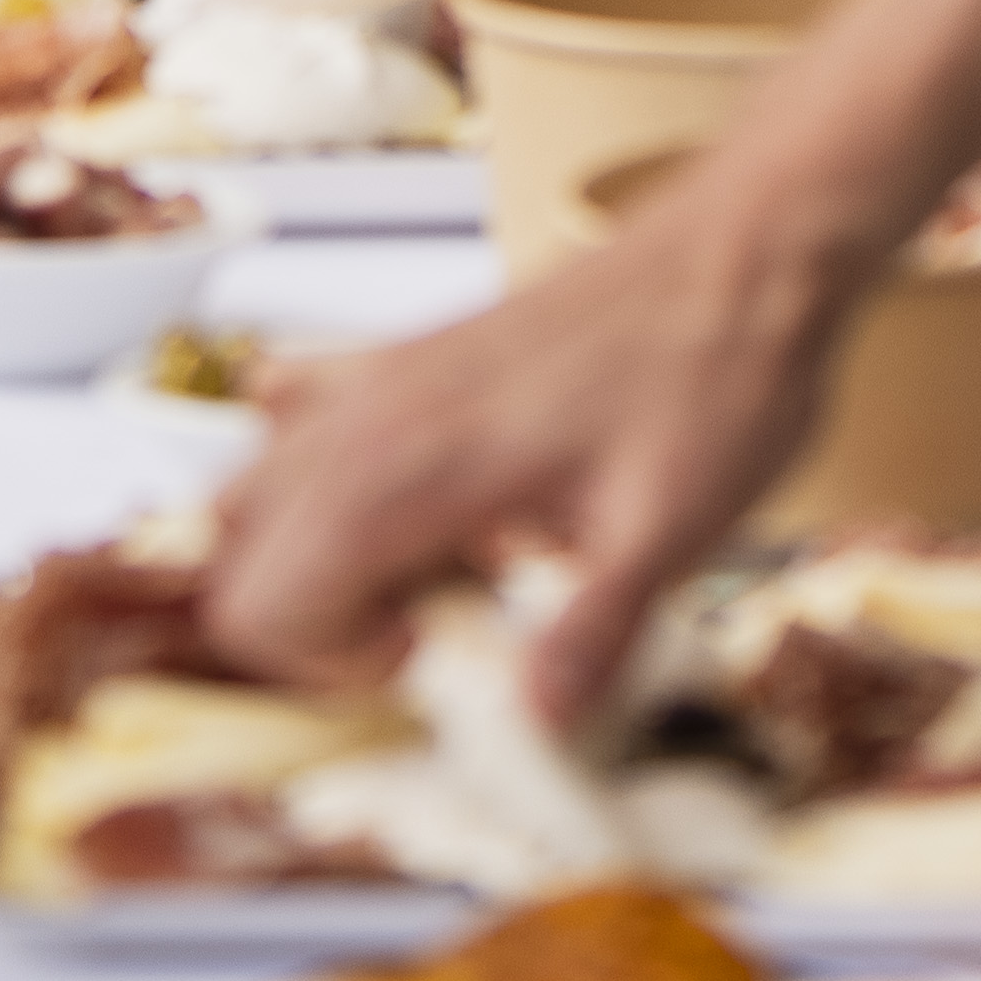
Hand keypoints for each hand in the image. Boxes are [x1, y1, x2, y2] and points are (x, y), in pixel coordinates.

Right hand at [207, 166, 876, 719]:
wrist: (743, 254)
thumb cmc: (712, 378)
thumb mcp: (669, 536)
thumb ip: (590, 637)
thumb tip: (536, 725)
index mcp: (409, 466)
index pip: (259, 598)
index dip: (326, 661)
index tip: (428, 658)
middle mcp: (370, 414)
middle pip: (237, 551)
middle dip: (309, 620)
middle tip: (428, 632)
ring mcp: (384, 376)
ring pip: (256, 486)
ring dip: (307, 552)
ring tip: (427, 574)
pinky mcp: (414, 357)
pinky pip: (302, 421)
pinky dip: (323, 478)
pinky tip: (426, 503)